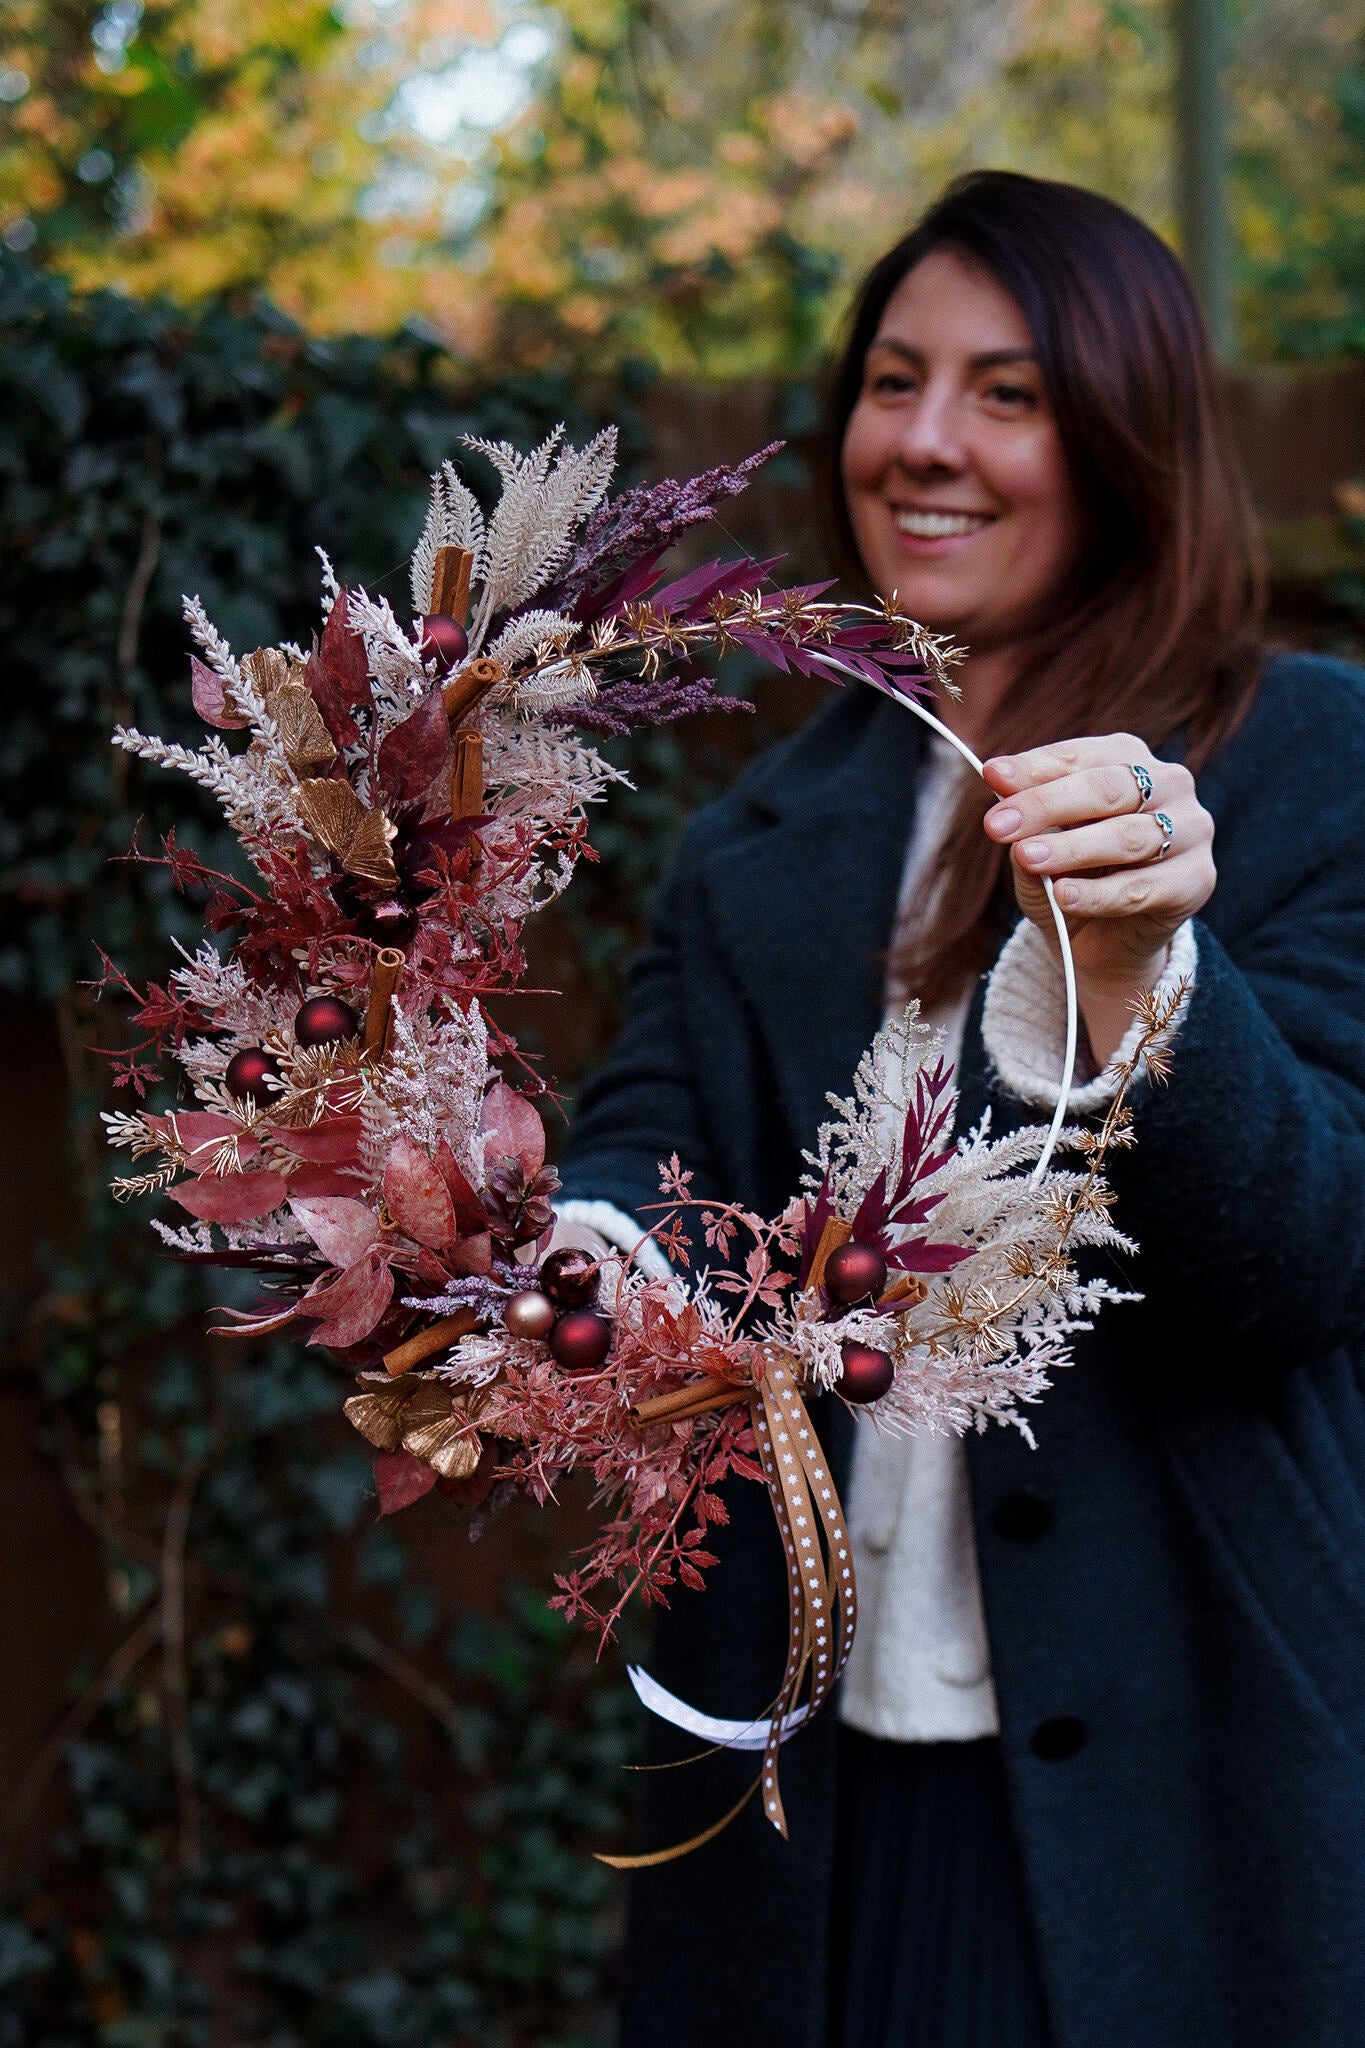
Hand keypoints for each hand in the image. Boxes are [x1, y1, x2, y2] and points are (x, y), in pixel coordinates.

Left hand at [982, 734, 1214, 1064]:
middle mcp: (1169, 784)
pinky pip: (1142, 888)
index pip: (1080, 756)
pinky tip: (1064, 895)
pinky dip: (1099, 894)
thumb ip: (1027, 826)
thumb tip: (1003, 799)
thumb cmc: (1071, 877)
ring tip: (1028, 858)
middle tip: (997, 825)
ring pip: (1128, 837)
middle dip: (1047, 805)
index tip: (992, 776)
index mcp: (1128, 759)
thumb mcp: (1037, 848)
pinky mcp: (1197, 880)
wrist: (1106, 942)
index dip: (1035, 767)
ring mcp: (1191, 830)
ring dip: (1073, 849)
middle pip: (1108, 788)